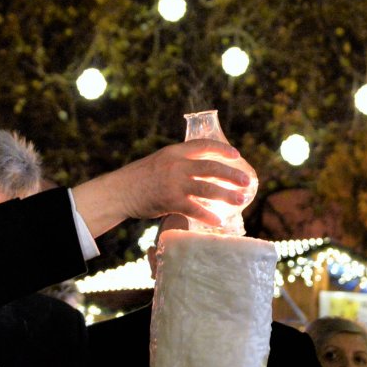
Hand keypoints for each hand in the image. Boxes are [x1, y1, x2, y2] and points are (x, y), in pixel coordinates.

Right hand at [71, 139, 257, 236]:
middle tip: (247, 181)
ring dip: (227, 195)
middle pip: (211, 167)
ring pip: (208, 188)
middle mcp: (177, 164)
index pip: (203, 145)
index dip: (222, 149)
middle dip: (232, 174)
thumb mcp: (160, 162)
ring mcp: (174, 183)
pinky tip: (219, 221)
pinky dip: (208, 216)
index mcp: (175, 151)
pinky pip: (195, 209)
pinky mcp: (170, 201)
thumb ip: (179, 163)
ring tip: (241, 200)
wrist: (120, 191)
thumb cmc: (140, 178)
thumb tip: (202, 170)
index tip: (237, 155)